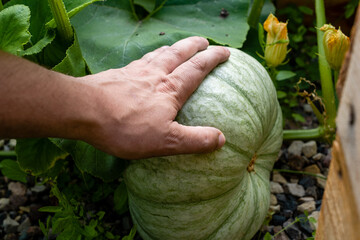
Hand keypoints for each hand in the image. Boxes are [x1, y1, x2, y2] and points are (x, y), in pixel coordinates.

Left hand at [79, 37, 229, 158]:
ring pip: (158, 54)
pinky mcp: (117, 75)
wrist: (84, 111)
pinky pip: (139, 61)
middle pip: (178, 53)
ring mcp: (134, 72)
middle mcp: (154, 75)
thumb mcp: (165, 141)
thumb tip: (221, 139)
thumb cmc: (125, 127)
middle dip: (194, 46)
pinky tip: (145, 61)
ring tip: (178, 46)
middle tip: (205, 41)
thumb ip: (194, 140)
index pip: (197, 69)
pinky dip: (149, 57)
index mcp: (170, 89)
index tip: (225, 51)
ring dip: (172, 48)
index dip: (213, 58)